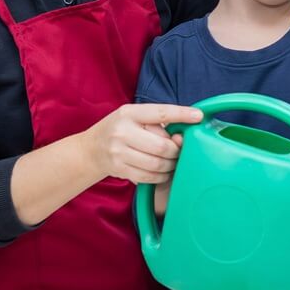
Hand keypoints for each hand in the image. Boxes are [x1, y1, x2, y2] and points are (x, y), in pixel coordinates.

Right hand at [85, 103, 201, 183]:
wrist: (91, 149)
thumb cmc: (120, 130)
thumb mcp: (134, 118)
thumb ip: (157, 124)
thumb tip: (181, 138)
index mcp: (129, 113)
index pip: (160, 112)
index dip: (182, 114)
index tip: (198, 116)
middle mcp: (122, 132)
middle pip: (162, 146)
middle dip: (176, 150)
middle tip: (178, 150)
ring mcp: (119, 152)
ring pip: (157, 164)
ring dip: (170, 165)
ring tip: (171, 161)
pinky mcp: (119, 169)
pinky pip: (149, 177)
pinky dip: (161, 176)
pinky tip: (162, 171)